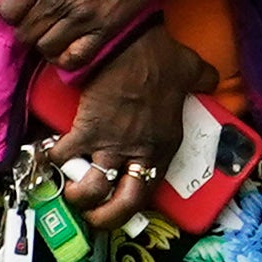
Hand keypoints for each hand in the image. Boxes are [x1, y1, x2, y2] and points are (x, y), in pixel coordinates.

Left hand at [0, 0, 177, 71]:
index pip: (8, 11)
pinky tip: (67, 46)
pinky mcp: (105, 29)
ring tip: (54, 29)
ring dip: (45, 41)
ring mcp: (82, 17)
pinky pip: (73, 59)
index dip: (11, 10)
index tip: (23, 3)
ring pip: (45, 47)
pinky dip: (65, 58)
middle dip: (27, 25)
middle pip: (24, 32)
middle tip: (39, 16)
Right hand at [44, 26, 215, 232]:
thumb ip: (202, 79)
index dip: (134, 200)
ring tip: (71, 187)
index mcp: (165, 144)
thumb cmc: (159, 56)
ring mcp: (111, 146)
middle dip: (105, 218)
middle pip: (123, 205)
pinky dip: (52, 157)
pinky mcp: (85, 132)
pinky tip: (51, 152)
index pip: (152, 188)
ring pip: (90, 191)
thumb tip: (210, 79)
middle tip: (94, 213)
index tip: (122, 198)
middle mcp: (139, 153)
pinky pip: (62, 157)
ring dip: (77, 194)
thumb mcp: (191, 70)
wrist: (126, 44)